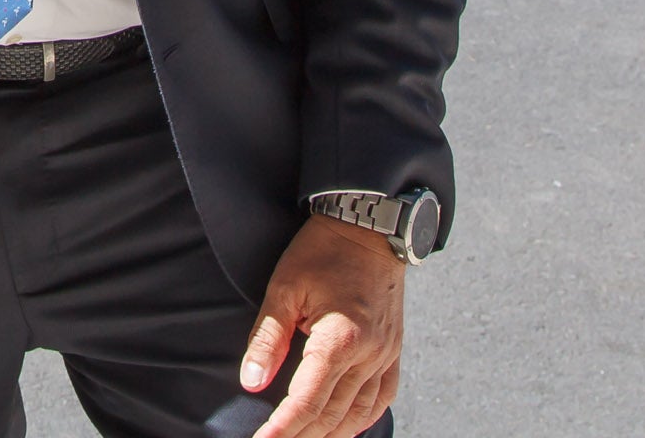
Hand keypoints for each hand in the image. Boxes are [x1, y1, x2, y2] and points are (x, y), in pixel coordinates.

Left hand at [240, 213, 405, 437]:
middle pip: (332, 414)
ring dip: (329, 433)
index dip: (283, 428)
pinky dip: (363, 419)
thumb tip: (250, 381)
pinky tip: (345, 428)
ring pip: (359, 413)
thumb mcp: (284, 288)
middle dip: (301, 435)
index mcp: (340, 339)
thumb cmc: (323, 251)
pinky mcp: (394, 351)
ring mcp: (386, 355)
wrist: (368, 227)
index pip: (308, 400)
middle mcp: (369, 354)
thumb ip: (268, 338)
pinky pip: (383, 398)